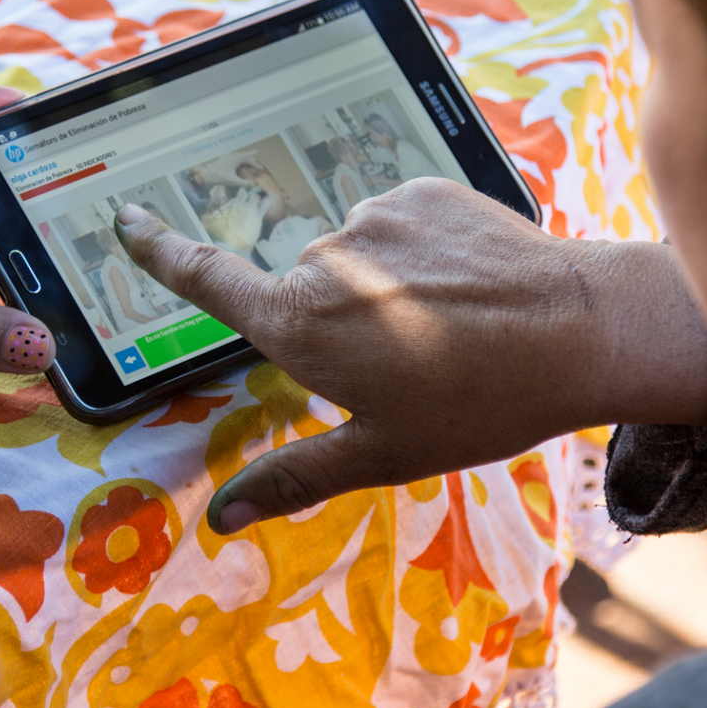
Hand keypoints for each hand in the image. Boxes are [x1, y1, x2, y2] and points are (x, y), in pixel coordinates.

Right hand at [114, 178, 706, 531]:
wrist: (581, 330)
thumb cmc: (478, 403)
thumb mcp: (381, 453)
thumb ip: (292, 477)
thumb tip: (220, 518)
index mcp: (299, 326)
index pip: (206, 280)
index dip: (159, 250)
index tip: (125, 219)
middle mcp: (323, 261)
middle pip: (305, 287)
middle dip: (338, 319)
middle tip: (407, 359)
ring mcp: (373, 217)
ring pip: (357, 255)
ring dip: (386, 283)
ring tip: (451, 324)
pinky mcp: (421, 189)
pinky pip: (400, 221)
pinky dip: (422, 250)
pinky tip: (469, 285)